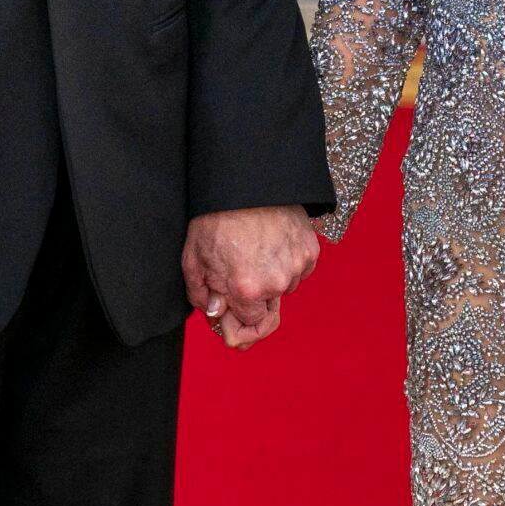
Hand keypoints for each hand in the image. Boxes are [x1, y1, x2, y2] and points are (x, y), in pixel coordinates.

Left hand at [182, 205, 318, 350]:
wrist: (245, 181)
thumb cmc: (217, 216)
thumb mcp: (194, 257)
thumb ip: (202, 295)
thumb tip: (216, 313)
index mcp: (247, 289)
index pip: (251, 324)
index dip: (239, 319)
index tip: (232, 313)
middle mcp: (276, 282)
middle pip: (270, 310)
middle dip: (254, 302)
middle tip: (241, 281)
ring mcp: (297, 265)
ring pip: (285, 288)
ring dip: (271, 281)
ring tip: (254, 253)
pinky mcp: (310, 249)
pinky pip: (299, 270)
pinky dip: (286, 263)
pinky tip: (271, 245)